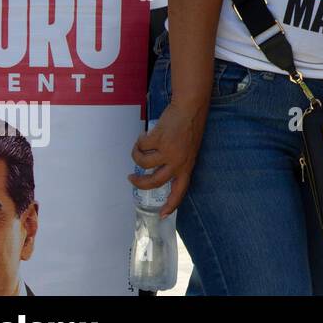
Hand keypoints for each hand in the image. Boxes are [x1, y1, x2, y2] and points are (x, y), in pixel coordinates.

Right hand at [129, 101, 206, 216]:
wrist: (190, 107)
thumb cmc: (190, 126)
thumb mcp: (189, 149)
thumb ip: (178, 161)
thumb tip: (158, 170)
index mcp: (187, 165)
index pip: (180, 190)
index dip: (171, 204)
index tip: (163, 215)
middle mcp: (178, 161)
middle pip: (154, 182)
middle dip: (139, 183)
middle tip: (131, 178)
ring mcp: (168, 151)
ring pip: (142, 162)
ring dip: (137, 155)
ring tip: (141, 145)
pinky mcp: (158, 139)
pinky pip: (140, 146)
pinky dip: (139, 141)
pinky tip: (146, 134)